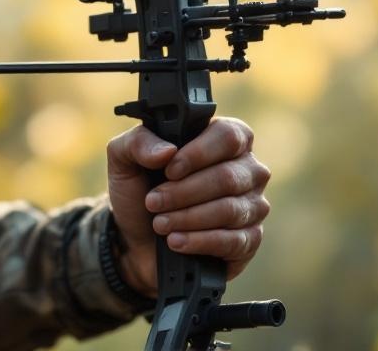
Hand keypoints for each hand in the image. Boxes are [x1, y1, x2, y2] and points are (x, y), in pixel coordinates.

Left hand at [106, 118, 270, 296]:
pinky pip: (234, 240)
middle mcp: (247, 170)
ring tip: (160, 223)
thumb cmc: (139, 191)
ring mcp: (252, 205)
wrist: (136, 238)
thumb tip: (167, 151)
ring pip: (230, 210)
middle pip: (228, 177)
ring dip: (187, 218)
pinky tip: (176, 241)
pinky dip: (200, 241)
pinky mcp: (249, 240)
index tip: (169, 170)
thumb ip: (138, 143)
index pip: (228, 136)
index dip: (198, 153)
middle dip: (183, 192)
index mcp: (224, 140)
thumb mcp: (125, 160)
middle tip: (153, 202)